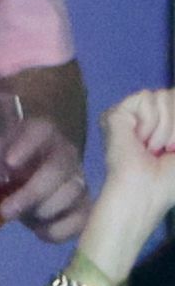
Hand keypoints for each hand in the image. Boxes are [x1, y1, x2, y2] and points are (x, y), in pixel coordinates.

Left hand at [0, 118, 90, 241]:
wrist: (22, 191)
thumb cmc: (3, 173)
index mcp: (41, 136)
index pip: (40, 130)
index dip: (27, 144)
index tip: (9, 162)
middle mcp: (65, 154)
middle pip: (57, 168)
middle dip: (32, 192)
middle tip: (5, 211)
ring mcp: (78, 180)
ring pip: (71, 194)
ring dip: (43, 211)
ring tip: (25, 217)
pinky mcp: (84, 206)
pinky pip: (79, 220)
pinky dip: (57, 230)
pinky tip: (40, 229)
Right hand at [93, 88, 174, 227]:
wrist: (146, 192)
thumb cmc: (169, 178)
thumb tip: (173, 95)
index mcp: (163, 122)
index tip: (173, 148)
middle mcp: (145, 116)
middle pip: (173, 94)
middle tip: (164, 150)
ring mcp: (129, 114)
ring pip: (163, 94)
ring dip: (165, 126)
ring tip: (151, 148)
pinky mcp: (115, 114)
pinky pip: (146, 97)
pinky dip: (150, 121)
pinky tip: (139, 140)